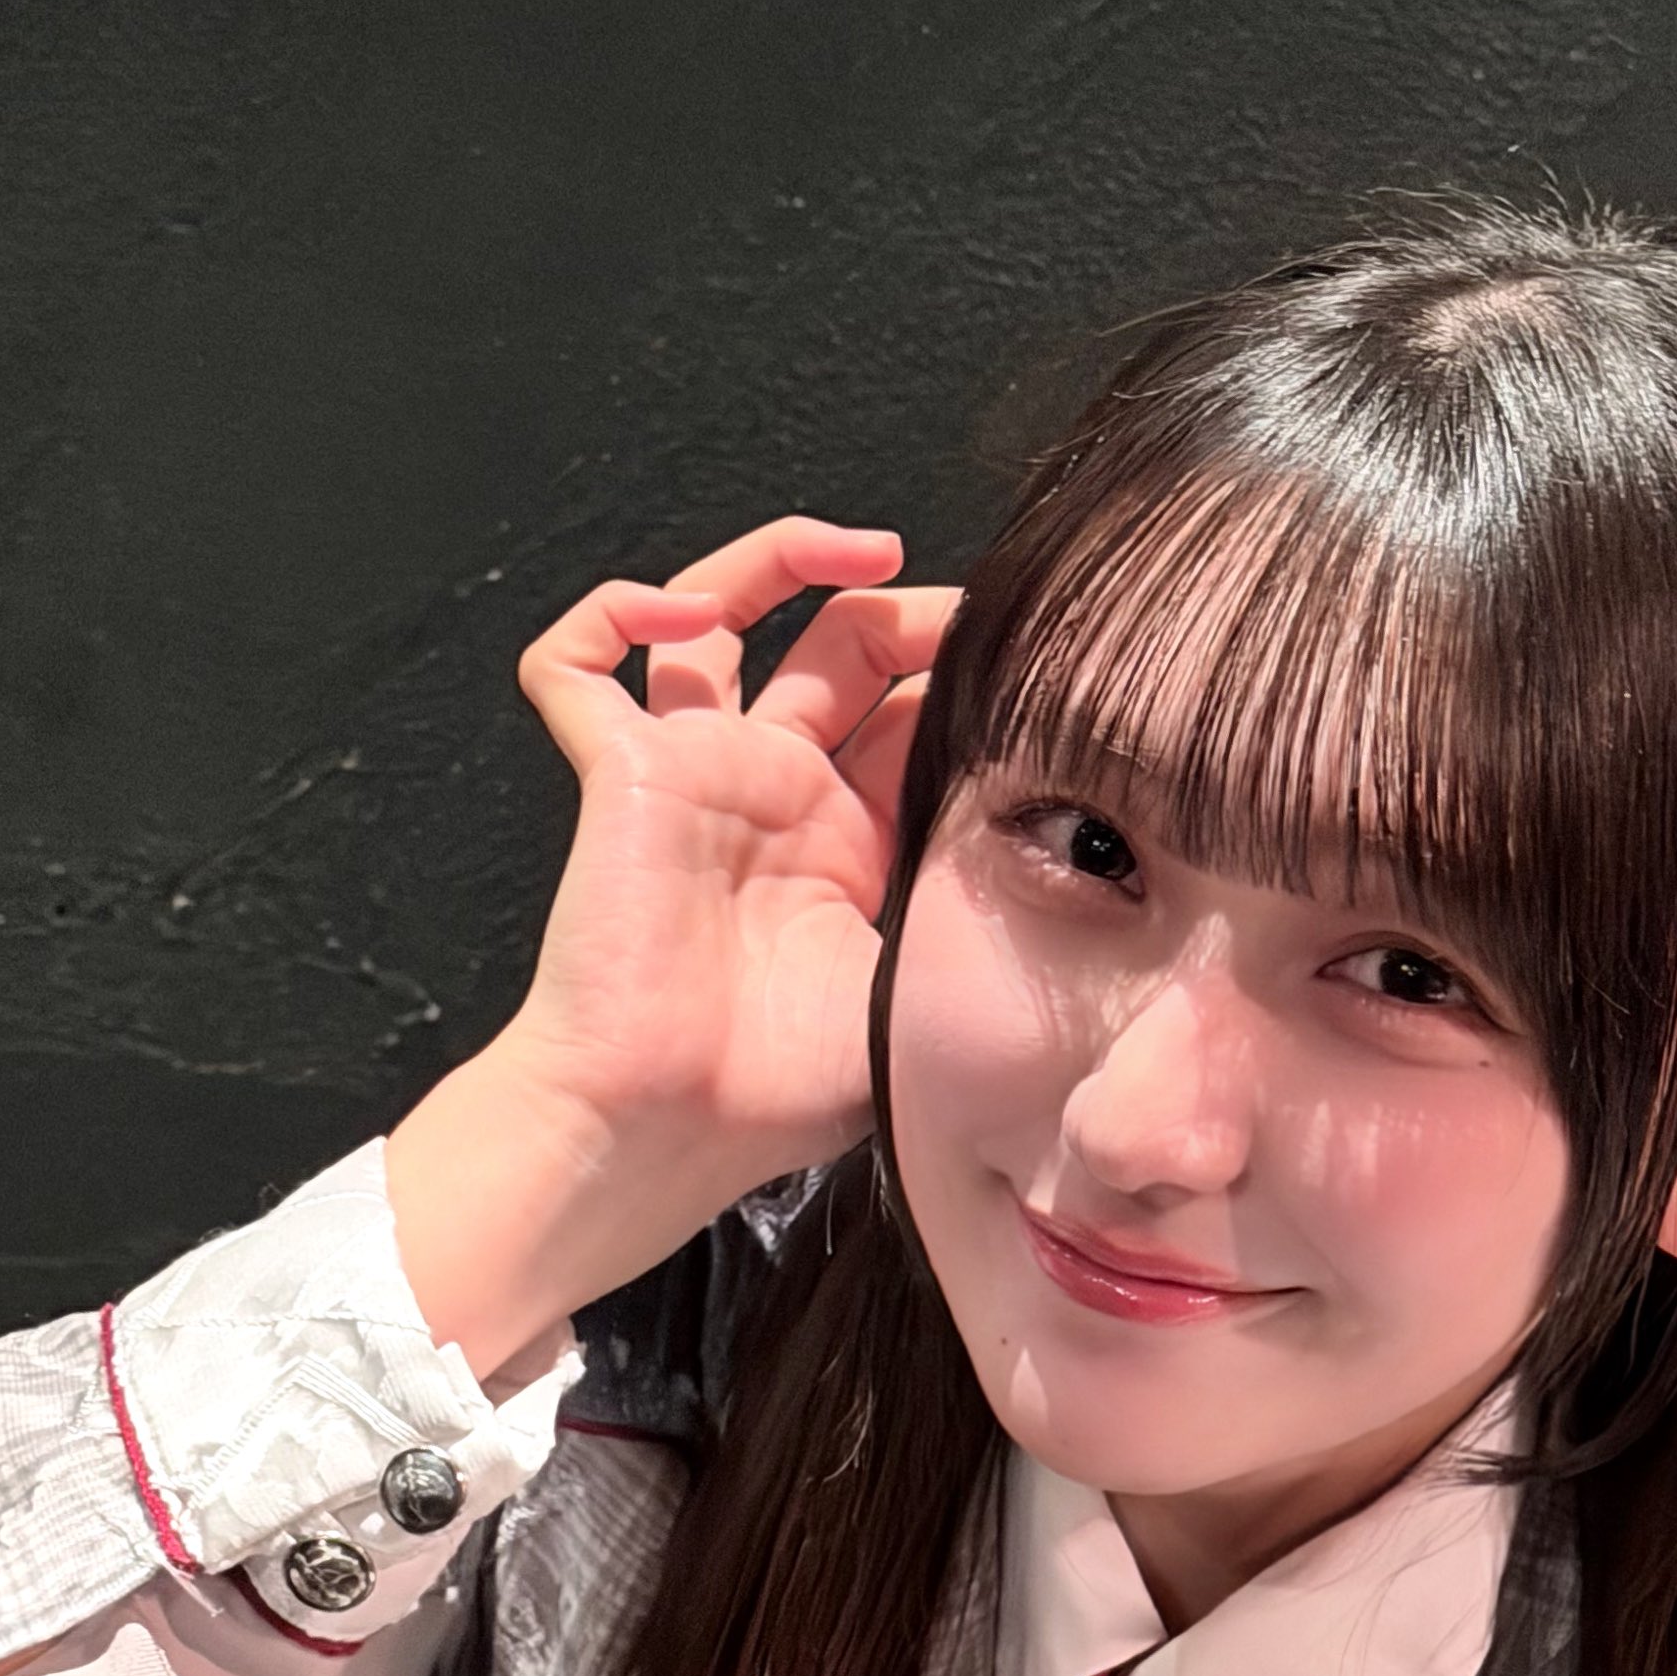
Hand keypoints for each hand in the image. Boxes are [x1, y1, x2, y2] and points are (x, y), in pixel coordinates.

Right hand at [386, 514, 957, 1381]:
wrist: (668, 1126)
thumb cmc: (785, 1089)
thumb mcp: (924, 988)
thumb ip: (984, 920)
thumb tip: (1100, 878)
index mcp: (852, 840)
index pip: (911, 715)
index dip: (960, 674)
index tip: (1023, 661)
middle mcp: (776, 790)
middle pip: (836, 646)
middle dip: (903, 609)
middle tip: (961, 610)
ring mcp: (695, 772)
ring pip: (713, 615)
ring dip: (779, 558)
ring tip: (853, 548)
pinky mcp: (620, 774)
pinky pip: (577, 665)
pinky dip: (610, 613)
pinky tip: (673, 614)